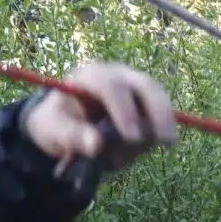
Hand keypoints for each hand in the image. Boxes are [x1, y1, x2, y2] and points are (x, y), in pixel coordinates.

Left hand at [22, 63, 176, 172]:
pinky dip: (163, 129)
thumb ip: (71, 136)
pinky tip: (158, 144)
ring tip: (163, 144)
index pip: (112, 87)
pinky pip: (163, 114)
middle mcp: (117, 76)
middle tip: (167, 141)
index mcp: (90, 77)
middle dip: (159, 112)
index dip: (124, 111)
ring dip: (163, 123)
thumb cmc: (57, 124)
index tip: (132, 137)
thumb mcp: (53, 130)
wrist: (66, 124)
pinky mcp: (148, 102)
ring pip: (160, 99)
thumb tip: (95, 145)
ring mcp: (135, 87)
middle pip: (146, 85)